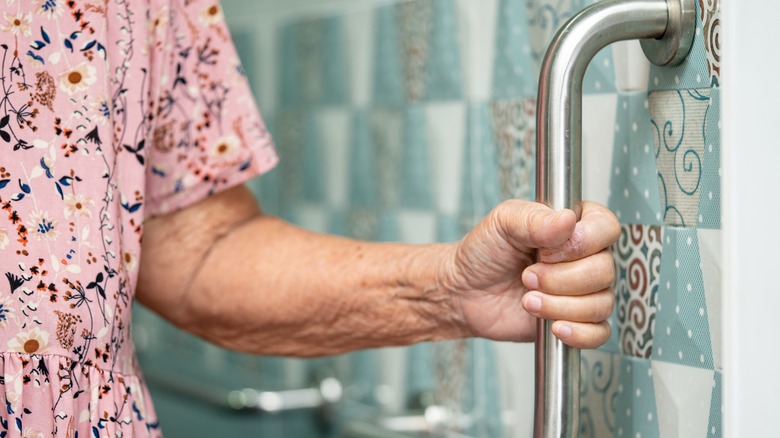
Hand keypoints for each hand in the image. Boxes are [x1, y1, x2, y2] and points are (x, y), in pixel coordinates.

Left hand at [445, 200, 619, 348]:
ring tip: (527, 299)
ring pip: (600, 303)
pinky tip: (553, 326)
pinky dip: (578, 332)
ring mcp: (583, 290)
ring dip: (559, 305)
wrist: (464, 291)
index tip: (546, 251)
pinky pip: (599, 333)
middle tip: (527, 276)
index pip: (606, 227)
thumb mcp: (503, 222)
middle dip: (560, 278)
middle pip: (604, 270)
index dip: (581, 243)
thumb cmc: (484, 251)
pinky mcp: (576, 321)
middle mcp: (585, 257)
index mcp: (574, 225)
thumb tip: (568, 219)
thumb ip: (535, 219)